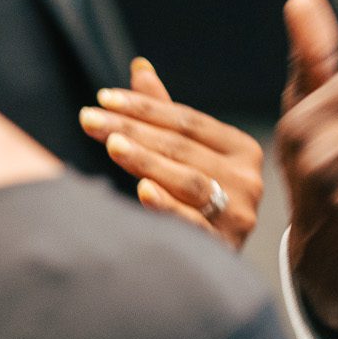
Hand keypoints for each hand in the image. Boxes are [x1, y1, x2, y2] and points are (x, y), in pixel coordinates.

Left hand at [79, 57, 264, 250]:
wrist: (219, 272)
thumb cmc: (197, 202)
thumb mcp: (187, 155)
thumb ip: (164, 114)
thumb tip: (139, 66)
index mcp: (241, 150)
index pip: (186, 120)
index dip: (144, 106)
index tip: (103, 97)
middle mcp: (247, 180)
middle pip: (182, 147)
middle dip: (132, 128)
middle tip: (90, 117)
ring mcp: (238, 214)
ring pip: (187, 179)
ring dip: (147, 160)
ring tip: (111, 143)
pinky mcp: (224, 247)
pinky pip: (192, 222)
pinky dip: (167, 205)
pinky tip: (141, 189)